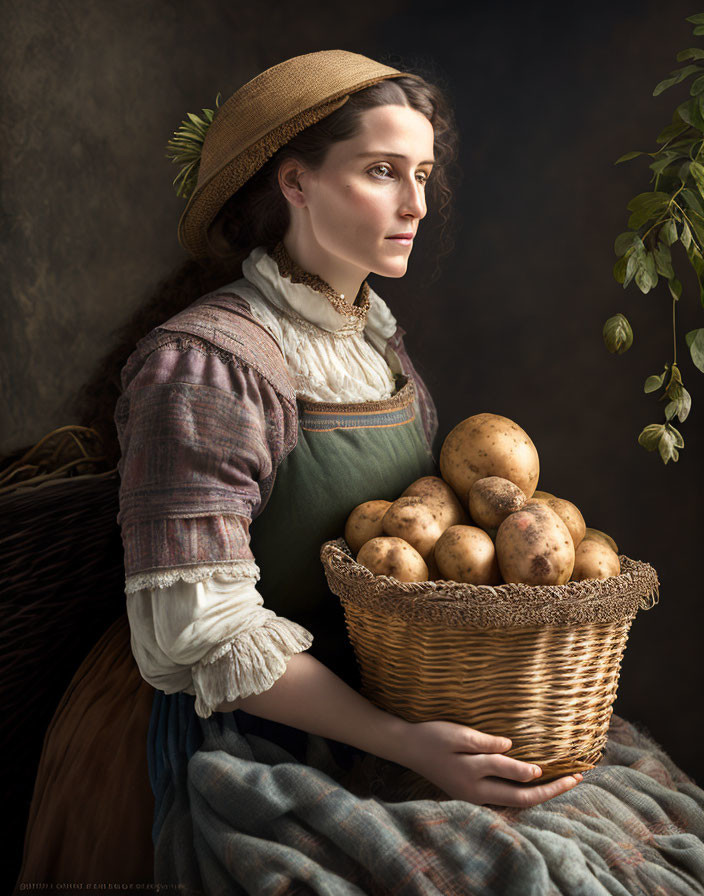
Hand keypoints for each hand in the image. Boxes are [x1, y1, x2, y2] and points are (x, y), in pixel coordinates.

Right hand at [399, 719, 581, 807]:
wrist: (408, 748)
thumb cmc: (433, 736)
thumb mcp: (457, 734)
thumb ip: (484, 743)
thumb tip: (511, 746)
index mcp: (473, 776)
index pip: (512, 776)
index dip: (532, 771)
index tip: (552, 767)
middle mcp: (476, 792)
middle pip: (521, 798)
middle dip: (551, 790)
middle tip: (576, 780)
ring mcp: (473, 796)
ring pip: (515, 802)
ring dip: (541, 794)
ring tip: (564, 783)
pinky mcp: (471, 794)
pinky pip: (504, 798)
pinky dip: (524, 792)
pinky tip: (535, 785)